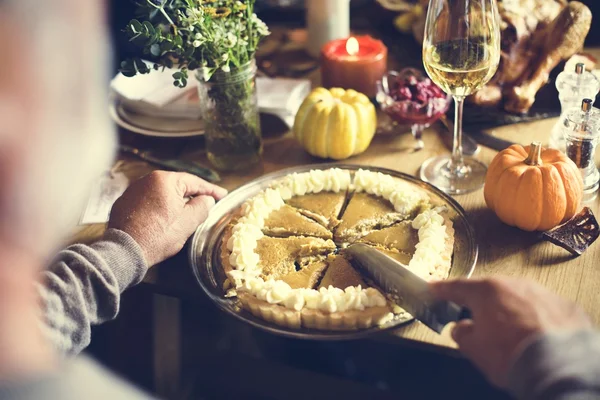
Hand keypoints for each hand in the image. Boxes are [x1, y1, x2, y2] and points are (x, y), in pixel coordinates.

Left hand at [108, 171, 226, 265]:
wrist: (125, 252)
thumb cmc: (158, 236)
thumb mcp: (188, 222)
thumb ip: (202, 206)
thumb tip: (207, 200)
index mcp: (165, 180)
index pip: (194, 182)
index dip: (211, 190)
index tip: (222, 195)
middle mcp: (146, 180)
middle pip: (177, 186)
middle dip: (192, 195)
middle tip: (207, 202)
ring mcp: (133, 191)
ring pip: (161, 193)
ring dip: (175, 201)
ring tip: (186, 212)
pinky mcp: (124, 203)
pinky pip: (148, 201)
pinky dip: (159, 207)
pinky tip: (164, 218)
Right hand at [430, 277, 591, 387]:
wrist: (559, 366)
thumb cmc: (511, 354)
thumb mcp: (473, 349)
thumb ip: (462, 334)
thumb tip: (462, 329)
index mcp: (485, 291)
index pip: (457, 287)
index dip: (442, 290)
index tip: (433, 289)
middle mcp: (513, 285)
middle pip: (490, 292)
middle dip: (481, 305)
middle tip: (474, 319)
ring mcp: (541, 293)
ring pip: (517, 299)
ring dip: (510, 312)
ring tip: (509, 334)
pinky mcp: (564, 306)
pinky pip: (541, 310)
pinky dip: (534, 320)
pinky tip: (533, 336)